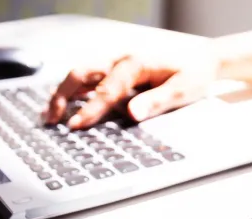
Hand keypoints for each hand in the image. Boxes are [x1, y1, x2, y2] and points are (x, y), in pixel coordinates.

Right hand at [43, 51, 218, 128]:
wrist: (202, 58)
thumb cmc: (193, 73)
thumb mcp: (182, 90)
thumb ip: (156, 101)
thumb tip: (132, 115)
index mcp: (135, 63)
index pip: (107, 89)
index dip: (90, 109)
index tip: (76, 126)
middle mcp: (120, 59)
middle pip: (81, 74)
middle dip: (62, 96)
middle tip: (51, 120)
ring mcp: (116, 63)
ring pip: (81, 74)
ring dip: (63, 93)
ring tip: (49, 116)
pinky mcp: (117, 69)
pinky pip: (90, 78)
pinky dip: (75, 91)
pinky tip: (65, 105)